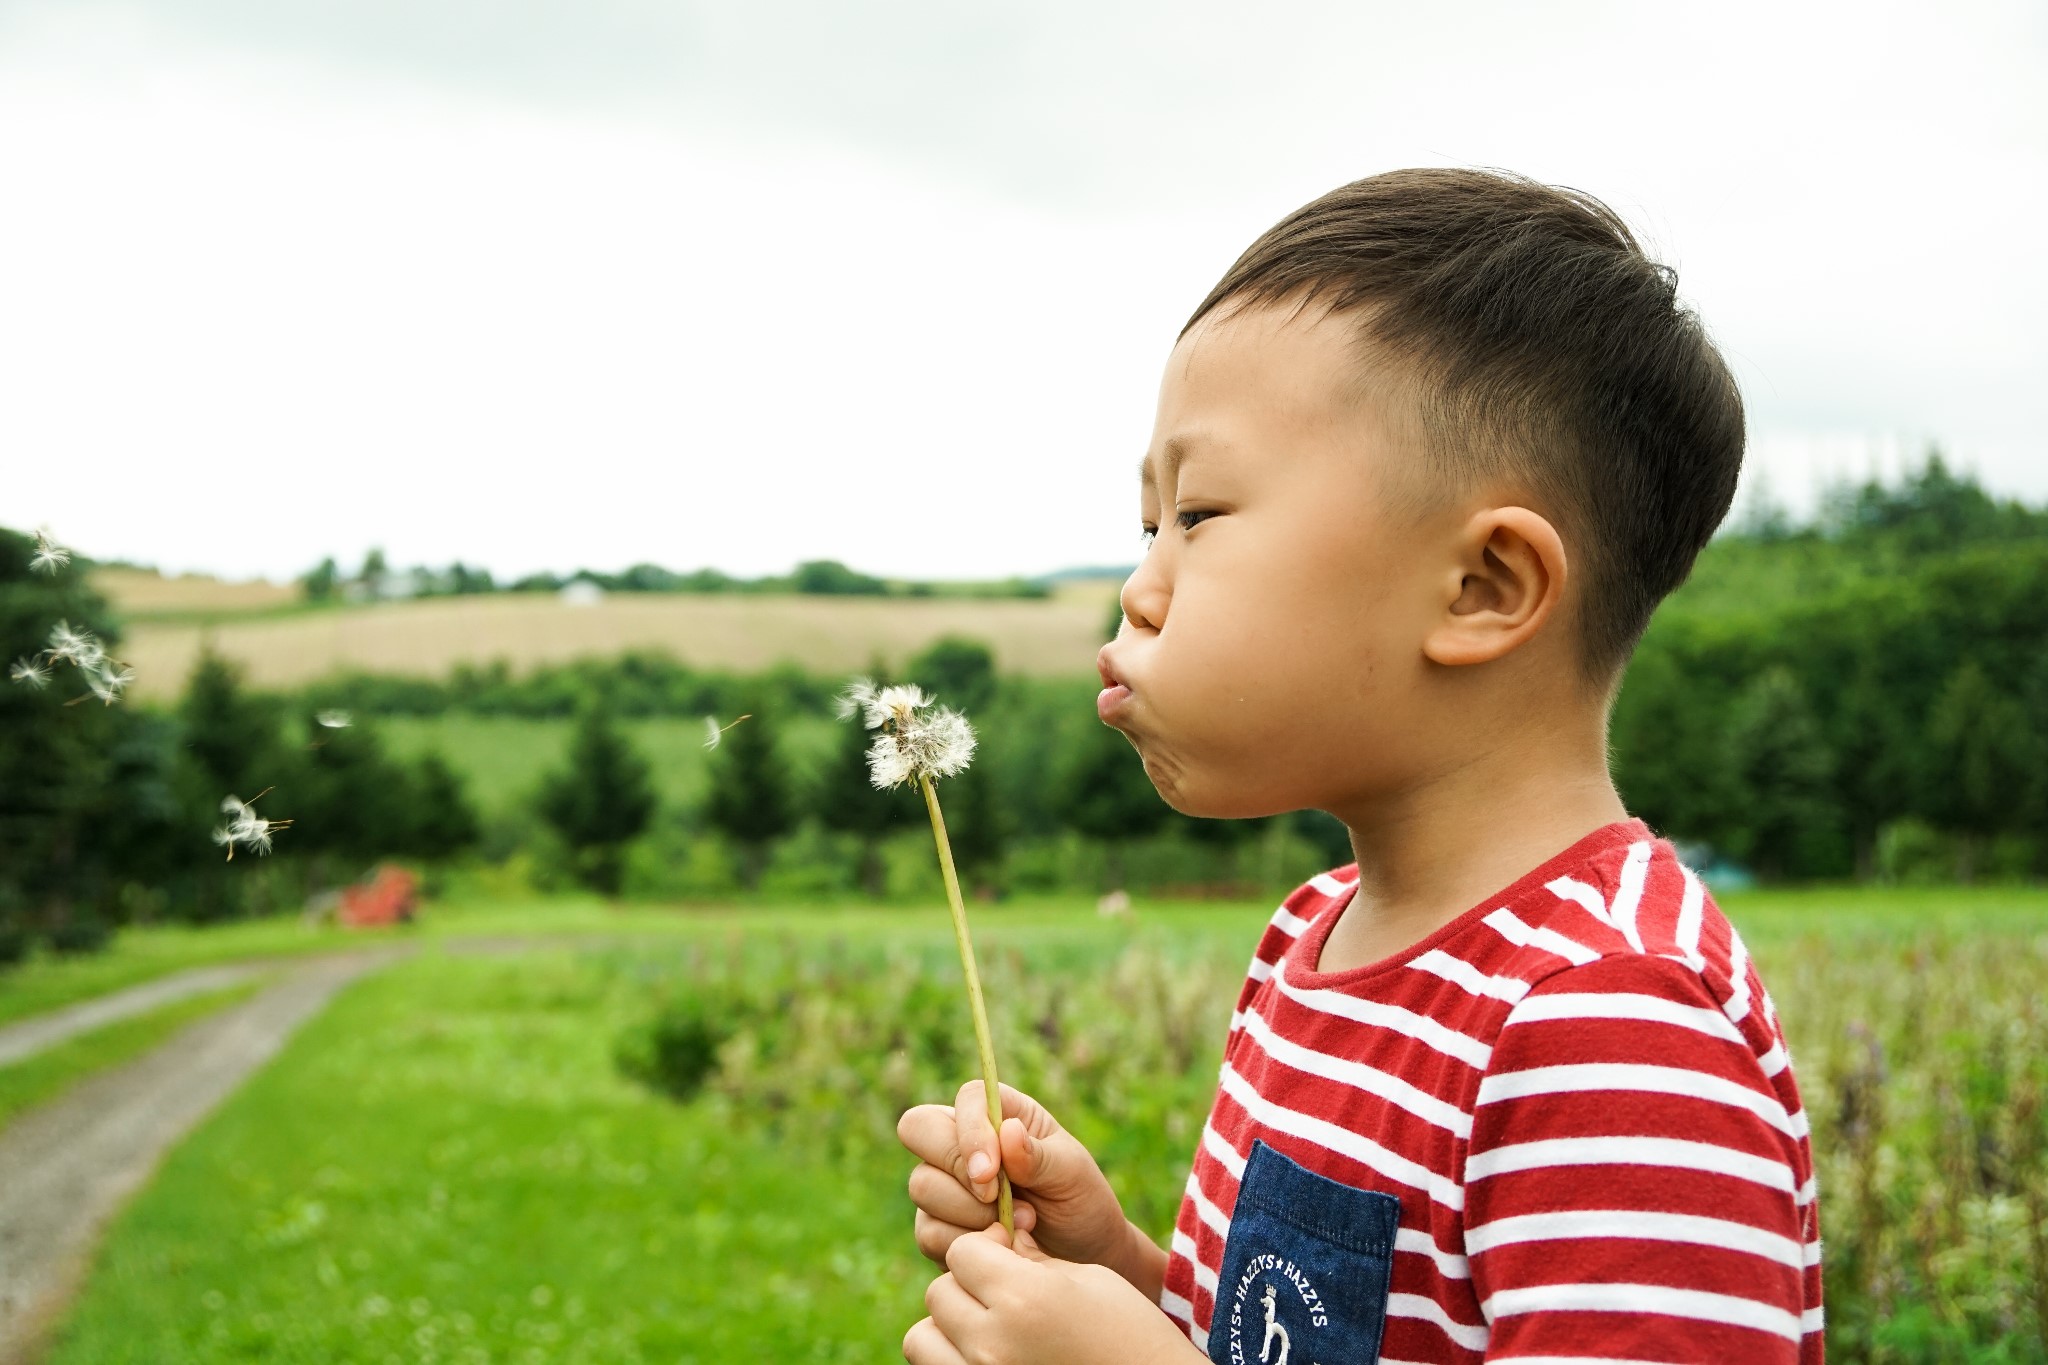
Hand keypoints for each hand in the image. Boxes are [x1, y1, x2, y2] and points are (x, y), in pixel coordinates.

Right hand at [898, 1082, 1135, 1279]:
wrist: (1082, 1257)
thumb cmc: (1080, 1203)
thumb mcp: (1072, 1174)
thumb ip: (1037, 1155)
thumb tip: (1007, 1131)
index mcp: (1000, 1113)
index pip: (965, 1100)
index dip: (970, 1132)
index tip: (993, 1173)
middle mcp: (962, 1141)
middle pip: (919, 1129)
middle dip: (958, 1172)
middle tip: (997, 1200)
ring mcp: (944, 1183)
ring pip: (921, 1186)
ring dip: (968, 1214)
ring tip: (1018, 1227)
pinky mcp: (938, 1226)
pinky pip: (928, 1232)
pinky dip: (964, 1245)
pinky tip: (999, 1247)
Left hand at [903, 1224, 1199, 1364]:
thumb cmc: (1130, 1332)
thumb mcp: (1086, 1280)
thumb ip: (1030, 1259)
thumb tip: (993, 1239)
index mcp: (1024, 1300)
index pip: (962, 1252)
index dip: (986, 1247)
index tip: (1010, 1252)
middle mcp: (993, 1344)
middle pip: (939, 1292)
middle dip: (966, 1284)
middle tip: (1003, 1291)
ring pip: (922, 1336)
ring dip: (948, 1325)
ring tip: (987, 1325)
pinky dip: (949, 1356)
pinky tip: (987, 1351)